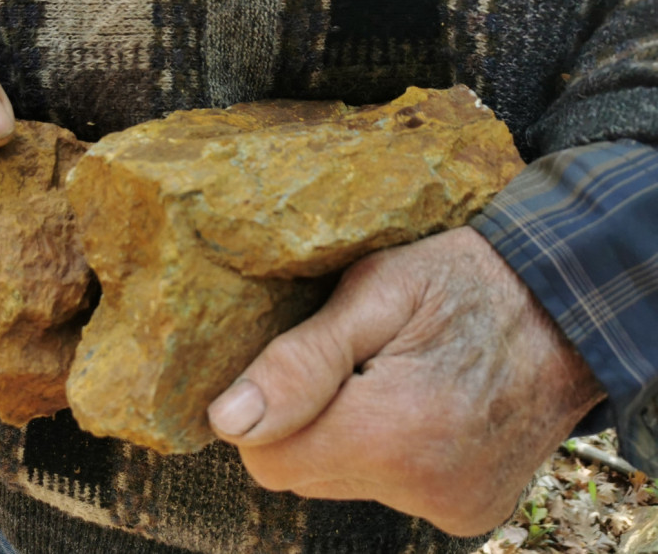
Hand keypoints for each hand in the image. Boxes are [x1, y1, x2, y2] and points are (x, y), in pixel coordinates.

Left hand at [207, 227, 604, 535]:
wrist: (569, 308)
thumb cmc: (465, 284)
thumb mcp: (375, 292)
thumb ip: (299, 362)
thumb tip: (228, 421)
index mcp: (392, 434)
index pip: (267, 461)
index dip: (270, 410)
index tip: (305, 364)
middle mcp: (424, 488)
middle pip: (303, 474)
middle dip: (309, 421)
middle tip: (356, 363)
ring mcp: (451, 507)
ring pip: (342, 483)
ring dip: (348, 438)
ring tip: (390, 380)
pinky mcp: (468, 513)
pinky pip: (388, 491)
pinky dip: (387, 455)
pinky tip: (418, 407)